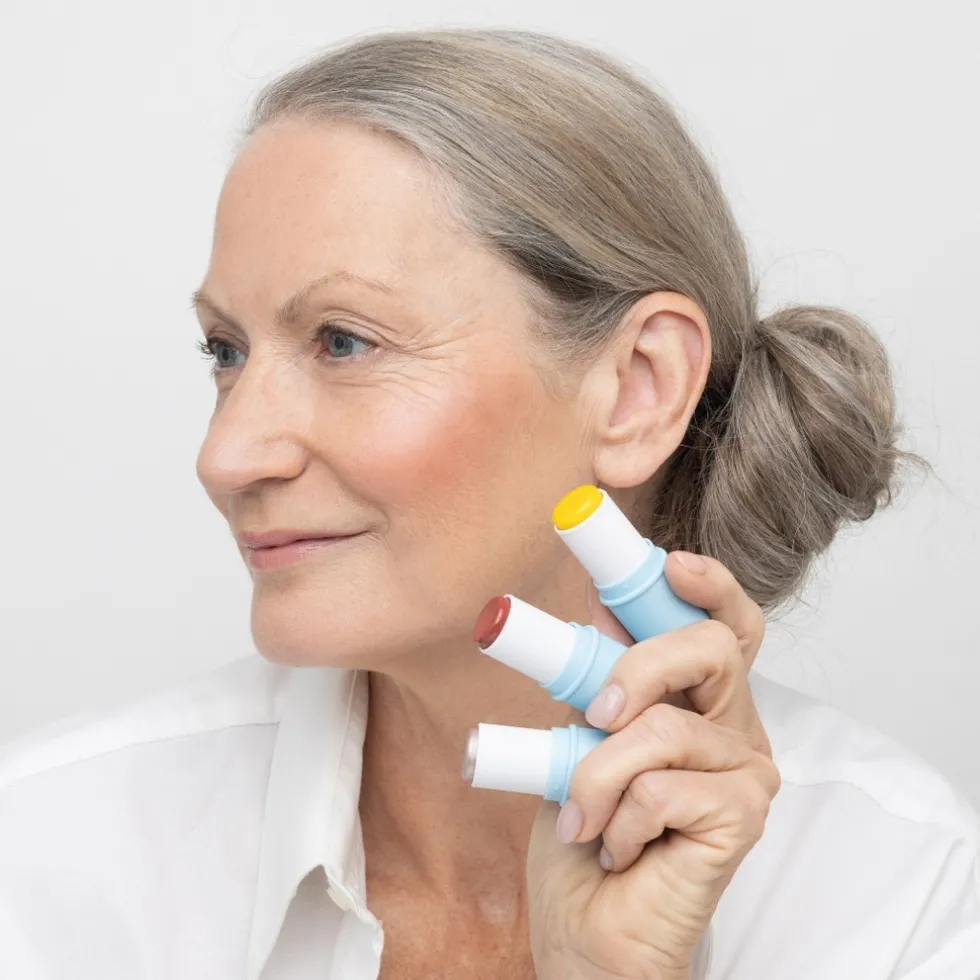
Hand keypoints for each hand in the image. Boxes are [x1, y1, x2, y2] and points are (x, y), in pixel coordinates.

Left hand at [525, 552, 779, 979]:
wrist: (586, 932)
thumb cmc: (585, 838)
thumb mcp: (578, 737)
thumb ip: (598, 678)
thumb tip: (598, 605)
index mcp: (698, 701)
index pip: (724, 625)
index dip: (708, 584)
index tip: (670, 563)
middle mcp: (732, 727)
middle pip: (712, 648)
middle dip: (641, 663)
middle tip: (595, 706)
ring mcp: (746, 771)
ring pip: (665, 726)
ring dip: (597, 771)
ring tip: (582, 813)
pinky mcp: (744, 816)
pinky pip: (665, 786)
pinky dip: (621, 816)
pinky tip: (620, 847)